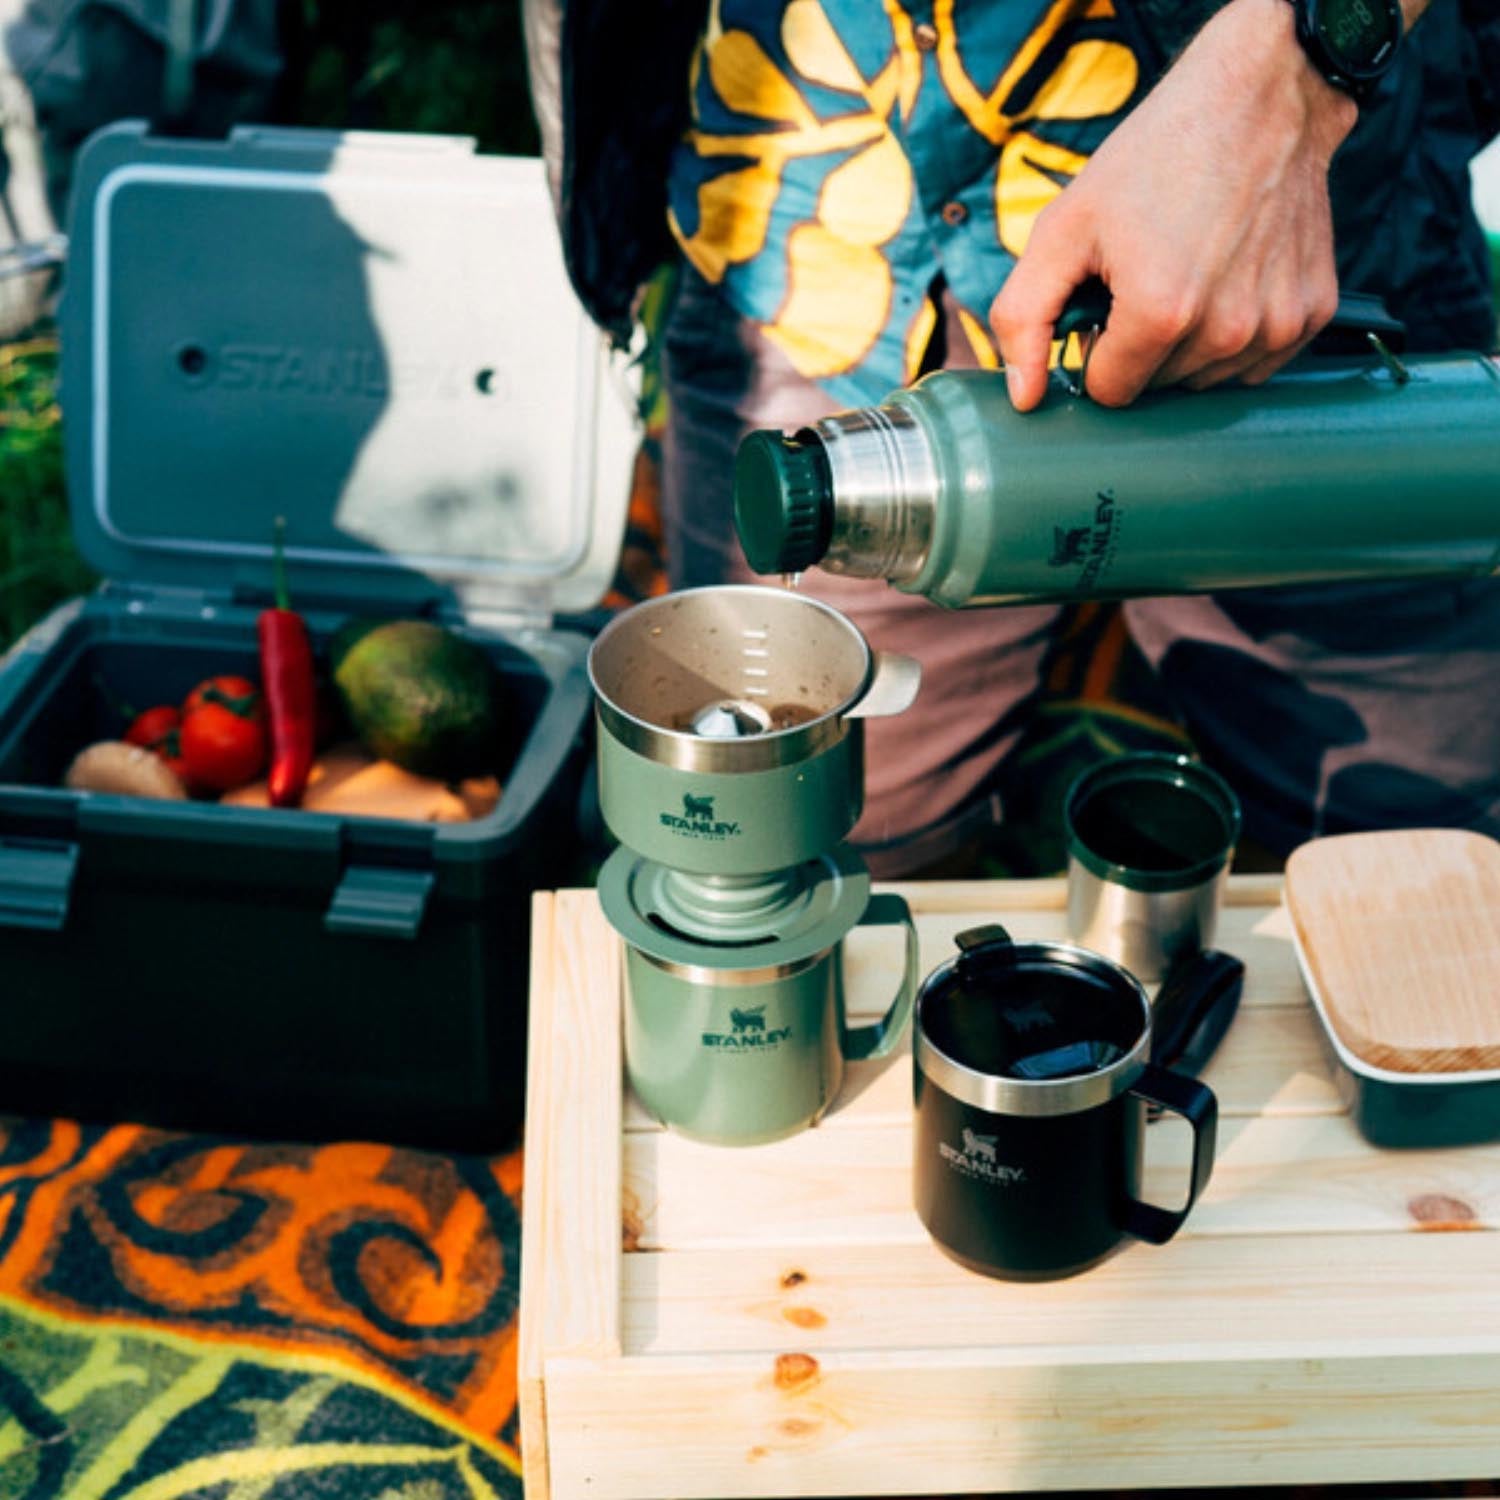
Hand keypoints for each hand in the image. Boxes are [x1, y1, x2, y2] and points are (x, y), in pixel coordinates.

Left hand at [989, 0, 1357, 410]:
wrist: (1260, 98)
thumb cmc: (1153, 159)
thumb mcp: (1063, 228)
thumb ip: (1024, 318)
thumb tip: (1024, 398)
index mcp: (1159, 313)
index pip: (1109, 392)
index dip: (1095, 351)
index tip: (1106, 303)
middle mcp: (1226, 330)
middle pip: (1157, 387)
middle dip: (1139, 347)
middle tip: (1147, 275)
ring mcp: (1275, 326)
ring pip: (1204, 381)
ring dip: (1186, 345)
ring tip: (1190, 271)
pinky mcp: (1312, 314)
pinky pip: (1253, 365)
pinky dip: (1233, 337)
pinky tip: (1229, 280)